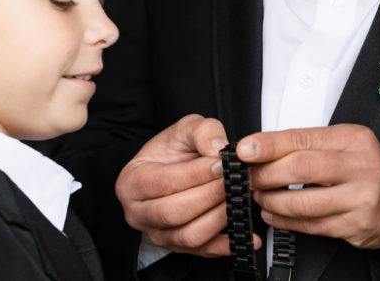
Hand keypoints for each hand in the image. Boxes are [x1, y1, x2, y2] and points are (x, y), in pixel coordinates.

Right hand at [115, 114, 259, 256]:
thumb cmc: (174, 150)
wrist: (174, 166)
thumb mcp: (185, 128)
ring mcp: (158, 233)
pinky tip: (246, 235)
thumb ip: (202, 132)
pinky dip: (227, 245)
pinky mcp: (178, 247)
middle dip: (210, 196)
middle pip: (175, 212)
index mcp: (132, 182)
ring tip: (238, 198)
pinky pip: (203, 252)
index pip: (164, 183)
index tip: (221, 164)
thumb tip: (218, 149)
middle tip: (235, 181)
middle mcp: (139, 213)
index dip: (196, 175)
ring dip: (219, 217)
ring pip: (189, 235)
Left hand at [237, 124, 379, 251]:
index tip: (245, 149)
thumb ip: (308, 145)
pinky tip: (274, 216)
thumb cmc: (367, 170)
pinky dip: (285, 222)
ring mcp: (360, 198)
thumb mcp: (345, 145)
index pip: (303, 139)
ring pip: (303, 202)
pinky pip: (311, 226)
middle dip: (266, 174)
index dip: (269, 145)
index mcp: (353, 139)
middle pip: (301, 168)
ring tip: (260, 198)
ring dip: (272, 201)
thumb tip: (262, 147)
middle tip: (248, 177)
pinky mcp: (355, 225)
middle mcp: (359, 166)